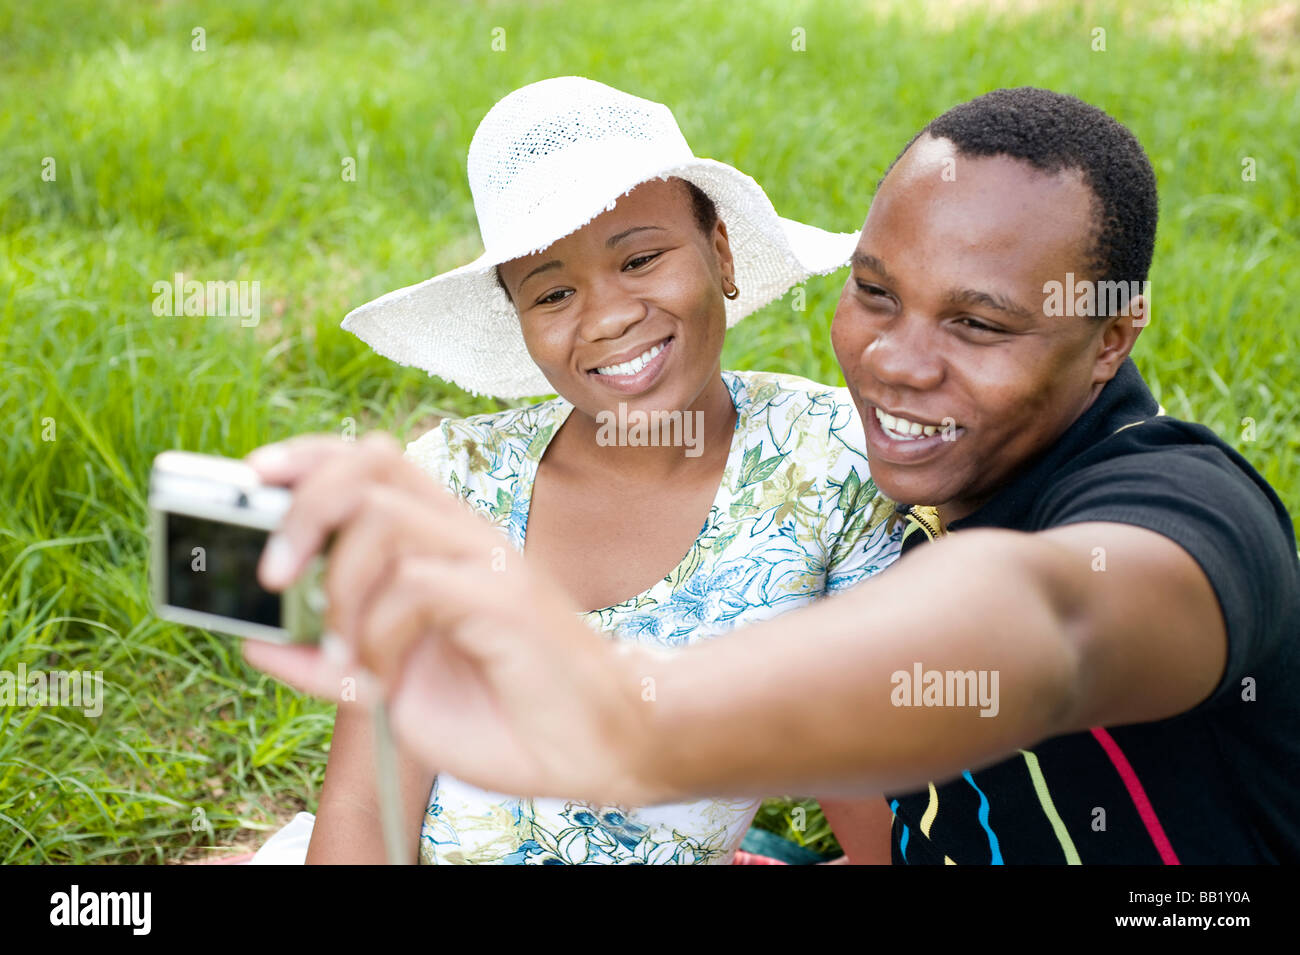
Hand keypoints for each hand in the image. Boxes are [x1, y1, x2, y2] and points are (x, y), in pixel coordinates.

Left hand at [238, 432, 653, 803]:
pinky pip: (414, 585)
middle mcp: (464, 537)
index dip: (309, 457)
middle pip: (372, 464)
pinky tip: (384, 675)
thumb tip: (255, 637)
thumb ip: (330, 659)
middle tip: (274, 572)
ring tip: (345, 653)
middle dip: (303, 506)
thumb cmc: (503, 712)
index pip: (372, 461)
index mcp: (441, 543)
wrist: (594, 747)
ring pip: (383, 519)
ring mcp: (487, 562)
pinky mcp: (502, 598)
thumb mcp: (394, 686)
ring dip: (339, 590)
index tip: (254, 474)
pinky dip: (377, 635)